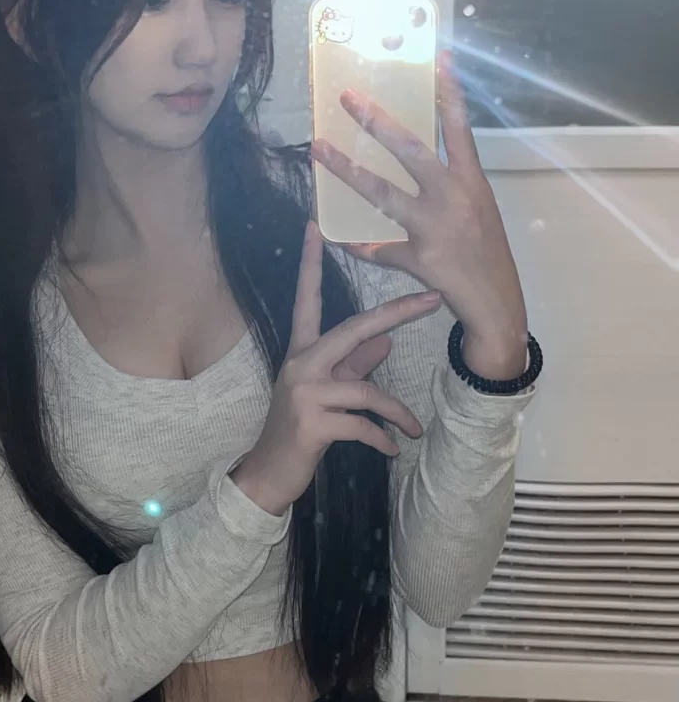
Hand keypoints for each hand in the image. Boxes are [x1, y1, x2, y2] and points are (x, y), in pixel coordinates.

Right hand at [230, 221, 440, 516]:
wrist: (269, 472)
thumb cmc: (300, 428)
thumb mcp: (327, 391)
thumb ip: (354, 364)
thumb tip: (385, 341)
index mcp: (302, 351)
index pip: (306, 299)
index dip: (309, 264)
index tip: (313, 228)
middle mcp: (300, 364)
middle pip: (353, 328)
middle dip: (396, 313)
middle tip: (432, 298)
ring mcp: (304, 393)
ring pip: (366, 390)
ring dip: (396, 412)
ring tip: (414, 428)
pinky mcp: (313, 424)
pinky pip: (362, 425)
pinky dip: (382, 438)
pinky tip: (392, 449)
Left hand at [311, 54, 527, 380]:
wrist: (497, 306)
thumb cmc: (486, 253)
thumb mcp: (478, 210)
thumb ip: (450, 184)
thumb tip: (415, 160)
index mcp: (472, 182)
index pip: (460, 128)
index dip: (449, 93)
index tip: (436, 58)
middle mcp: (455, 198)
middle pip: (411, 150)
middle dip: (377, 122)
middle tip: (348, 98)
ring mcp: (436, 228)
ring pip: (382, 193)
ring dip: (346, 170)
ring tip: (317, 149)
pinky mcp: (420, 258)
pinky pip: (378, 248)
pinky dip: (358, 244)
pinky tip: (338, 237)